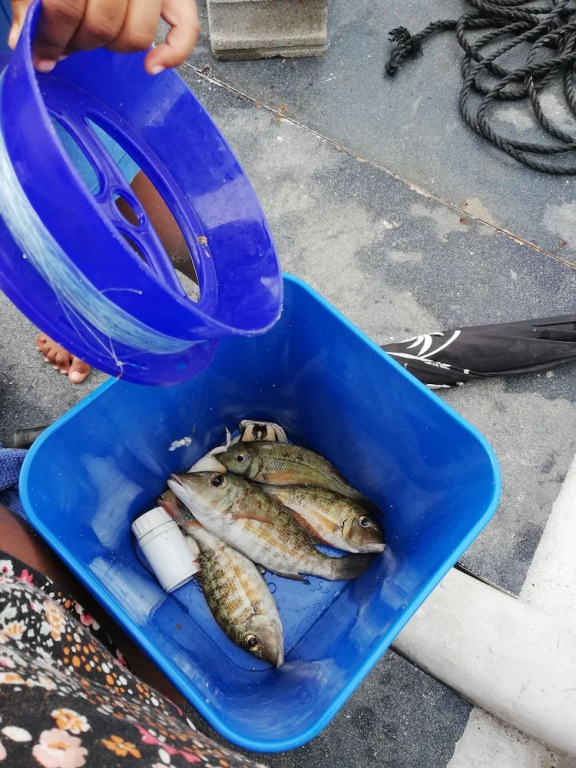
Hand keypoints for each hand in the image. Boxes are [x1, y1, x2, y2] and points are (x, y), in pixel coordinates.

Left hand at [9, 0, 199, 73]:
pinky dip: (173, 52)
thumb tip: (22, 41)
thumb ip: (27, 0)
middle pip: (102, 26)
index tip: (40, 52)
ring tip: (94, 35)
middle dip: (78, 42)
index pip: (66, 6)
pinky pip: (185, 27)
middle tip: (64, 42)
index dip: (50, 35)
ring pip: (137, 35)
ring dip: (112, 45)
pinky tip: (151, 65)